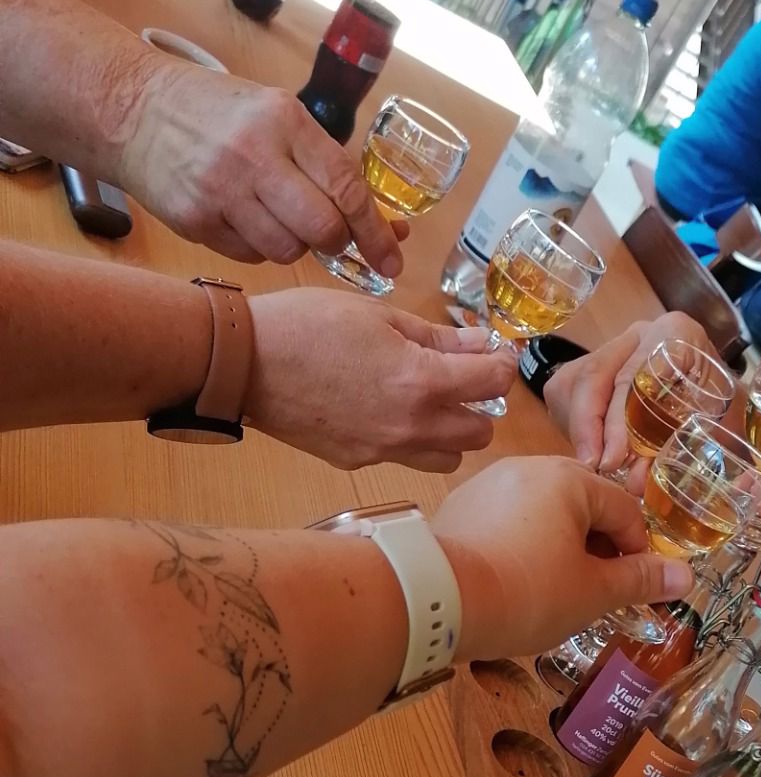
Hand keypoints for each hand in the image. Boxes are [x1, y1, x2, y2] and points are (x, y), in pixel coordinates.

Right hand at [124, 65, 403, 276]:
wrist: (133, 109)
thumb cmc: (219, 113)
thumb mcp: (278, 115)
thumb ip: (328, 164)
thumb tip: (388, 222)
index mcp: (285, 121)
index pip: (347, 189)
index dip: (376, 232)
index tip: (392, 260)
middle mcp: (254, 155)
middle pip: (322, 230)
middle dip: (335, 242)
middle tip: (328, 233)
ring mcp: (221, 191)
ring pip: (288, 251)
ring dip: (295, 245)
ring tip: (276, 215)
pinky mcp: (195, 220)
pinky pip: (251, 257)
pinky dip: (259, 247)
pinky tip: (244, 217)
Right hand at [247, 293, 514, 471]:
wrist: (242, 362)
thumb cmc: (307, 325)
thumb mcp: (378, 314)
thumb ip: (437, 336)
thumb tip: (481, 343)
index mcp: (421, 382)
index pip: (494, 382)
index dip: (501, 362)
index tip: (492, 351)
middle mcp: (410, 426)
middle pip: (480, 433)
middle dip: (481, 404)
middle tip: (463, 378)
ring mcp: (383, 449)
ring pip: (447, 458)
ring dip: (450, 432)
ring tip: (429, 401)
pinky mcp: (357, 461)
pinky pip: (403, 458)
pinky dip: (409, 439)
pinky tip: (385, 410)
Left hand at [432, 458, 692, 659]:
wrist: (434, 599)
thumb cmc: (528, 591)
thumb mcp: (593, 592)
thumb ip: (640, 580)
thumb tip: (686, 576)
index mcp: (569, 478)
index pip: (624, 510)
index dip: (638, 552)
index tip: (634, 588)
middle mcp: (527, 467)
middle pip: (583, 506)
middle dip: (597, 548)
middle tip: (595, 593)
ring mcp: (488, 484)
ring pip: (543, 514)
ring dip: (560, 548)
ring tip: (554, 592)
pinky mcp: (459, 508)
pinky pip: (508, 524)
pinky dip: (522, 548)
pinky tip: (515, 584)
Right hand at [545, 311, 713, 470]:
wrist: (721, 395)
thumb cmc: (725, 410)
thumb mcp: (720, 425)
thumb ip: (689, 451)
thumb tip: (649, 483)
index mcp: (676, 334)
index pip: (633, 375)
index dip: (617, 421)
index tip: (614, 459)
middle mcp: (641, 333)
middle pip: (595, 374)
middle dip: (588, 427)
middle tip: (595, 468)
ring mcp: (615, 345)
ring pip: (575, 381)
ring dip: (578, 428)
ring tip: (590, 465)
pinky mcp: (597, 362)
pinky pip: (568, 391)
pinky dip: (575, 426)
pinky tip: (589, 451)